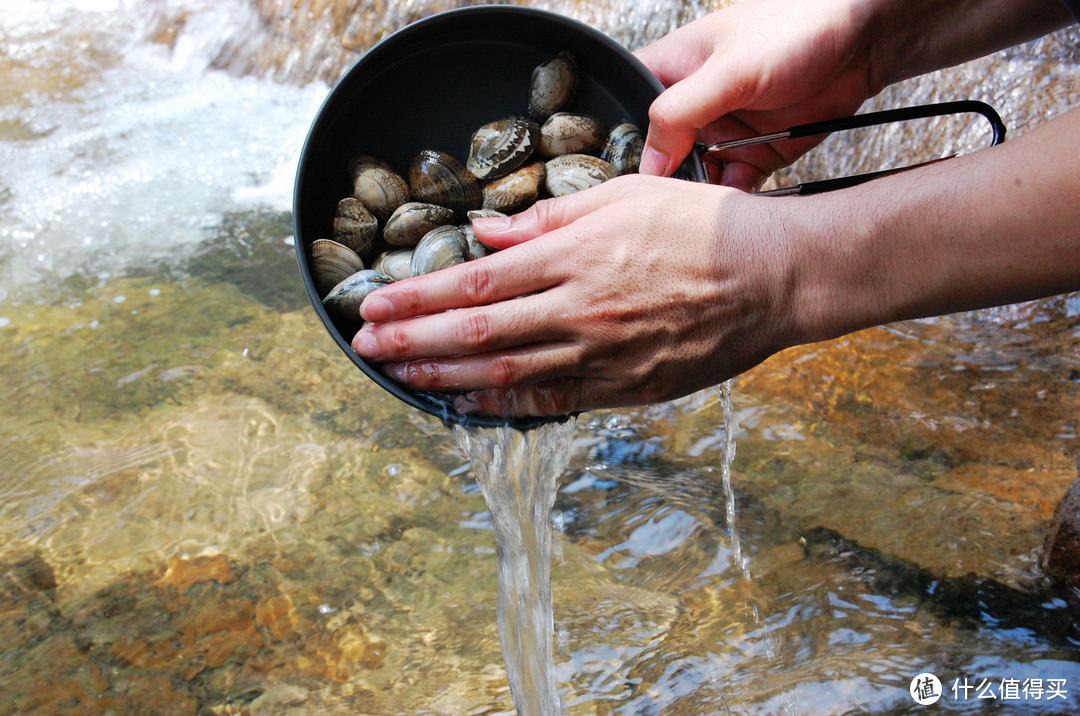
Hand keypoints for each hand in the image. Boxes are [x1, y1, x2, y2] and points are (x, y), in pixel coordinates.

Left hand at [352, 176, 797, 418]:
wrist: (774, 275)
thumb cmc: (703, 226)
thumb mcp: (624, 195)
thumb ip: (549, 217)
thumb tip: (487, 235)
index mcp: (575, 256)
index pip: (474, 284)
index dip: (416, 298)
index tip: (374, 306)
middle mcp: (579, 310)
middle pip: (476, 333)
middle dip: (412, 341)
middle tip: (365, 348)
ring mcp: (601, 355)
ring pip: (505, 373)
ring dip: (444, 376)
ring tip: (400, 376)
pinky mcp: (624, 387)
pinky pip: (552, 400)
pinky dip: (504, 405)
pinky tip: (465, 404)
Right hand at [634, 0, 882, 186]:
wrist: (866, 39)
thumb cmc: (796, 27)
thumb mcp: (728, 71)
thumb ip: (680, 113)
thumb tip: (649, 160)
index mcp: (672, 69)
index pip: (627, 110)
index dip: (622, 144)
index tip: (632, 178)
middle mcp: (694, 104)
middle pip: (660, 155)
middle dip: (665, 181)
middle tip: (670, 202)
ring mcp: (724, 130)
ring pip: (695, 177)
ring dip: (699, 196)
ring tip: (702, 211)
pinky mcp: (755, 153)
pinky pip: (732, 186)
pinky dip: (732, 202)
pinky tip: (733, 210)